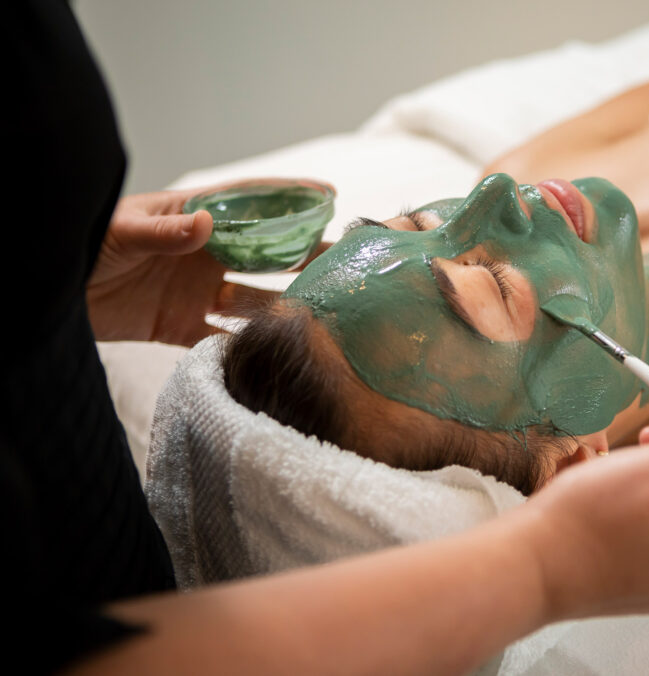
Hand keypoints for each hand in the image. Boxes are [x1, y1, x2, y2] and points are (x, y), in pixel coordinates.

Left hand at [87, 188, 325, 345]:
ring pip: (251, 299)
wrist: (46, 292)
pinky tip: (273, 351)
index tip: (329, 195)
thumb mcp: (120, 231)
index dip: (289, 198)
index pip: (249, 205)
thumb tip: (209, 224)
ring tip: (319, 312)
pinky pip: (221, 339)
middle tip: (343, 263)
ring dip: (282, 306)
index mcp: (192, 220)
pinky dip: (244, 346)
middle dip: (302, 256)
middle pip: (263, 255)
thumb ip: (164, 231)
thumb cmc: (79, 243)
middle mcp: (203, 255)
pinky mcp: (179, 327)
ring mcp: (195, 292)